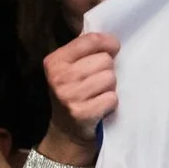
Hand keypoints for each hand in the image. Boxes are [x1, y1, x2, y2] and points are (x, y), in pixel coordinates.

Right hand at [42, 31, 120, 158]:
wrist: (67, 129)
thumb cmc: (74, 91)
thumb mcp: (71, 67)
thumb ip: (86, 50)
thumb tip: (111, 38)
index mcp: (55, 60)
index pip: (91, 40)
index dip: (109, 43)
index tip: (113, 49)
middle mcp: (59, 76)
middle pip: (105, 60)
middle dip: (107, 70)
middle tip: (97, 81)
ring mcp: (69, 95)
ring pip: (110, 78)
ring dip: (110, 87)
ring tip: (97, 94)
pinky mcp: (82, 112)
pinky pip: (112, 98)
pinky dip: (111, 102)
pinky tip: (100, 106)